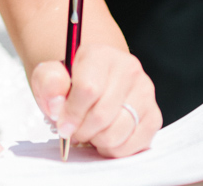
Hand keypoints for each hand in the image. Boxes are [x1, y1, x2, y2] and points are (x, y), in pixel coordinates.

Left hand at [32, 45, 160, 157]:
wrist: (93, 83)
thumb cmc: (70, 83)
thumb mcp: (50, 77)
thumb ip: (48, 83)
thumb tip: (58, 105)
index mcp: (100, 54)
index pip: (88, 89)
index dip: (72, 113)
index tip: (62, 125)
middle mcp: (128, 68)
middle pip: (103, 115)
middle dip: (83, 131)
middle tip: (74, 131)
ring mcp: (145, 92)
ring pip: (119, 133)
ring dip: (98, 141)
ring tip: (90, 132)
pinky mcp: (154, 115)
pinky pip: (133, 145)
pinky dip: (115, 149)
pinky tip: (105, 137)